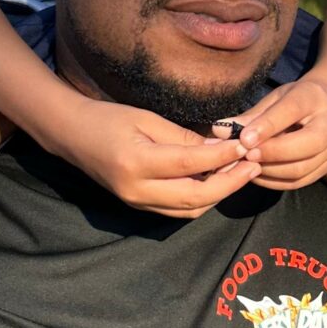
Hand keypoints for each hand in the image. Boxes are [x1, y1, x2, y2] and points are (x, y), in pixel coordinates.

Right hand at [54, 97, 258, 218]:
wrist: (72, 136)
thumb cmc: (108, 118)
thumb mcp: (146, 118)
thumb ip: (183, 136)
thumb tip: (221, 146)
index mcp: (138, 162)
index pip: (191, 163)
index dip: (223, 157)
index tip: (246, 145)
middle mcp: (138, 190)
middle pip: (196, 197)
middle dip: (230, 183)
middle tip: (254, 164)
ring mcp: (138, 202)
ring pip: (191, 209)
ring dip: (220, 193)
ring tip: (241, 171)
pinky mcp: (139, 206)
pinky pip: (179, 209)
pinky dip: (202, 198)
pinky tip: (216, 179)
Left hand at [218, 75, 326, 190]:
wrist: (325, 108)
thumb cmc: (291, 101)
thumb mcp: (272, 99)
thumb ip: (249, 117)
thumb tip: (218, 131)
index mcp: (313, 97)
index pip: (293, 110)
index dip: (268, 126)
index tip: (244, 138)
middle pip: (310, 143)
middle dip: (275, 152)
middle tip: (247, 155)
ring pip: (303, 167)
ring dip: (271, 170)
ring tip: (247, 165)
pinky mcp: (326, 168)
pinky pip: (299, 181)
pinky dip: (274, 181)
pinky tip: (256, 175)